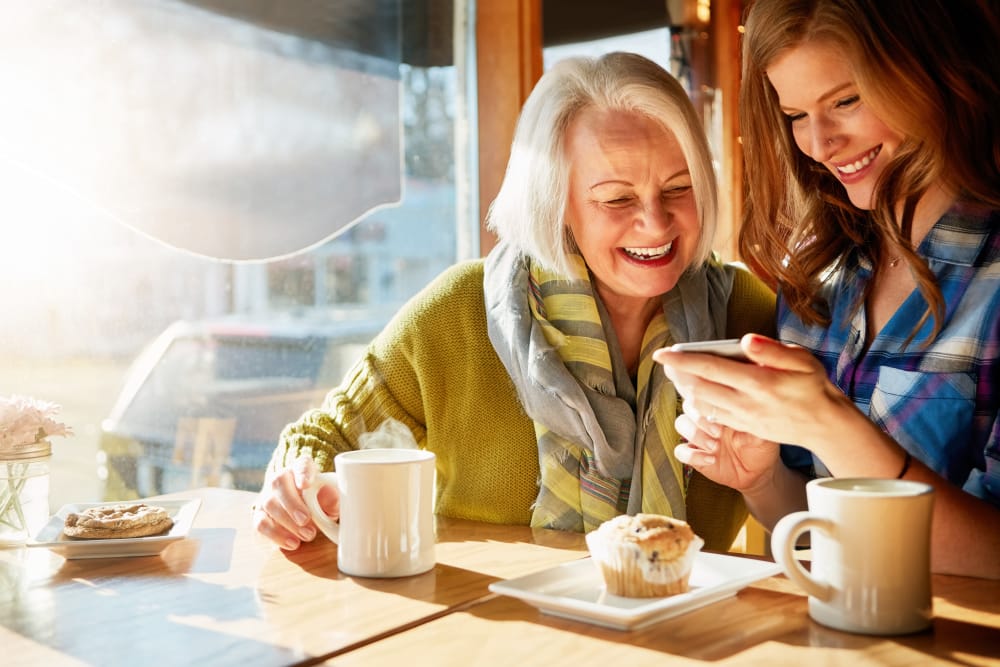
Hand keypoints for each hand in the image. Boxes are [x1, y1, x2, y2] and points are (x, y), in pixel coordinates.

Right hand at [252, 454, 339, 549]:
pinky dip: (276, 535)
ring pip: (269, 504)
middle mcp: (282, 478)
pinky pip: (260, 523)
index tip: (306, 484)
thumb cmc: (322, 502)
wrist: (308, 513)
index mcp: (302, 468)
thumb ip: (333, 496)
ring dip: (287, 522)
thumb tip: (329, 493)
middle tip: (305, 520)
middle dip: (292, 503)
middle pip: (279, 483)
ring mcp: (268, 495)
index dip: (302, 473)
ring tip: (308, 535)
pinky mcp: (260, 514)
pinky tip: (293, 543)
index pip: (301, 464)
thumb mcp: (333, 499)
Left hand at [653, 333, 848, 451]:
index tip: (661, 354)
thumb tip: (746, 340)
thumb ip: (773, 350)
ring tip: (678, 375)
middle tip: (666, 362)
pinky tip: (696, 393)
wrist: (825, 425)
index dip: (682, 360)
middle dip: (678, 375)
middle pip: (699, 388)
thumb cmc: (813, 386)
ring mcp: (744, 419)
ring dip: (686, 390)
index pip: (710, 368)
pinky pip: (713, 417)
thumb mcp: (802, 360)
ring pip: (703, 404)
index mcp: (758, 382)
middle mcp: (746, 403)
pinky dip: (699, 404)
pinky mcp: (745, 428)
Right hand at [673, 397, 780, 492]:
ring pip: (681, 424)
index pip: (706, 393)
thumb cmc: (760, 447)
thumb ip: (754, 422)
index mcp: (722, 408)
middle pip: (689, 406)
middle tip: (718, 432)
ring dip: (695, 434)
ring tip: (715, 447)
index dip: (708, 400)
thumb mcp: (763, 433)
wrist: (757, 472)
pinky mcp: (694, 455)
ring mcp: (699, 436)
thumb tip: (751, 409)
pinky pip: (680, 451)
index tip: (721, 412)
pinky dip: (692, 455)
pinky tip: (710, 460)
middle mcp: (707, 419)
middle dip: (699, 417)